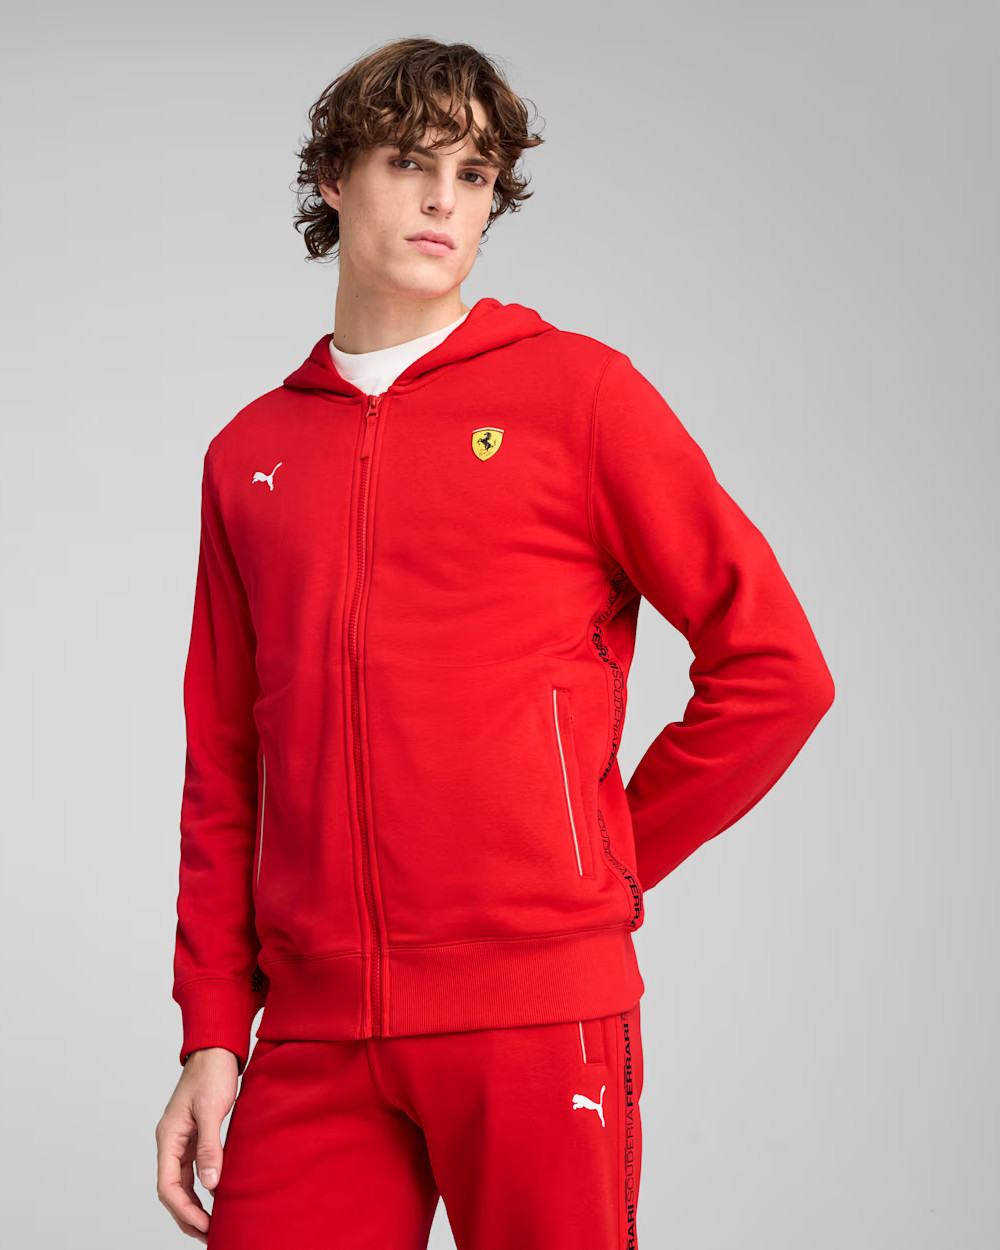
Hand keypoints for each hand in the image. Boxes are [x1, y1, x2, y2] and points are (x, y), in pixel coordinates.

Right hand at [155, 1048, 238, 1241]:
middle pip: (172, 1190)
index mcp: (168, 1137)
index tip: (205, 1225)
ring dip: (193, 1206)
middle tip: (209, 1235)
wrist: (218, 1049)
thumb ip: (210, 1146)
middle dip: (187, 1215)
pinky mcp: (196, 1136)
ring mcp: (182, 1140)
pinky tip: (216, 1198)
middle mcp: (171, 1142)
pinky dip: (202, 1188)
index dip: (184, 1210)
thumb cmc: (212, 1074)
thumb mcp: (211, 1110)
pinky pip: (193, 1171)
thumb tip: (211, 1184)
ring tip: (211, 1226)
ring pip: (182, 1183)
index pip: (168, 1186)